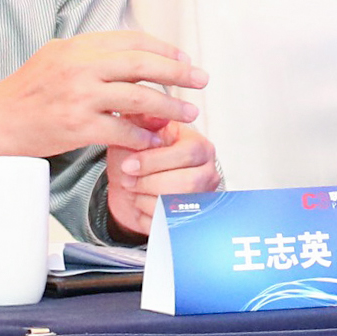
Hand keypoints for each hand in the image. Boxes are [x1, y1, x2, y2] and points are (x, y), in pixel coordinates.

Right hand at [0, 30, 207, 161]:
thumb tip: (132, 61)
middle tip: (201, 80)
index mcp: (76, 46)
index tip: (184, 59)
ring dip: (169, 107)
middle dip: (178, 72)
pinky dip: (142, 135)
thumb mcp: (55, 61)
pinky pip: (121, 130)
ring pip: (138, 97)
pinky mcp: (75, 125)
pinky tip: (154, 139)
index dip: (164, 48)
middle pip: (142, 63)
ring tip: (188, 114)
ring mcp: (78, 95)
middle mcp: (79, 65)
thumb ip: (91, 59)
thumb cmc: (23, 96)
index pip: (131, 39)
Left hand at [106, 119, 220, 238]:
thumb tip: (152, 110)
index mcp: (199, 146)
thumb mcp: (135, 131)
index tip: (129, 164)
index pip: (188, 153)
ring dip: (145, 199)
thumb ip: (142, 119)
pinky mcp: (189, 219)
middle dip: (149, 182)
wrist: (129, 184)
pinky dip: (145, 216)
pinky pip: (169, 224)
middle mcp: (207, 172)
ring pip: (178, 205)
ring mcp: (202, 197)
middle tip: (128, 180)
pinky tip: (140, 203)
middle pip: (188, 182)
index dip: (155, 161)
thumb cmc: (137, 155)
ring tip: (134, 189)